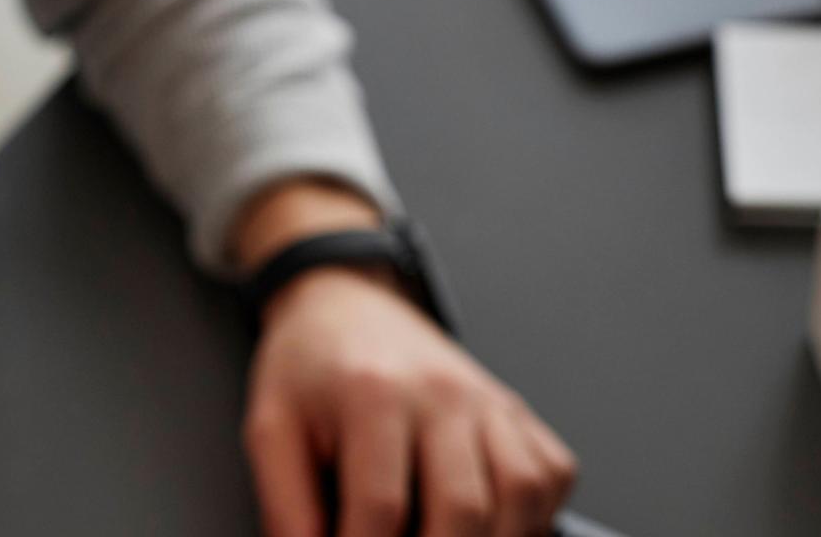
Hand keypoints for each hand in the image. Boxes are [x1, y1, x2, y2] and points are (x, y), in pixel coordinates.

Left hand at [236, 185, 575, 536]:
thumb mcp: (271, 427)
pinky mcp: (515, 410)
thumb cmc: (309, 367)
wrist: (348, 304)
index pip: (381, 506)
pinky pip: (549, 473)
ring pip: (520, 494)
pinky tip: (491, 526)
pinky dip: (532, 514)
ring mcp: (486, 399)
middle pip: (462, 508)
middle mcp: (441, 393)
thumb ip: (287, 503)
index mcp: (373, 392)